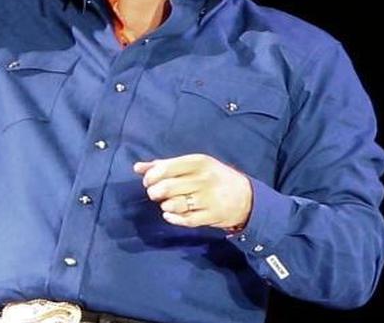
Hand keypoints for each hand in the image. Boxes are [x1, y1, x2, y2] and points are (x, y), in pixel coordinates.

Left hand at [133, 154, 251, 229]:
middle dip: (155, 193)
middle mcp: (204, 179)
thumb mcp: (194, 165)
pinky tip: (170, 215)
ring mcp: (208, 199)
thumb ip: (165, 165)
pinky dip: (173, 218)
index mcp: (199, 162)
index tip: (148, 181)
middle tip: (156, 194)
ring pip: (174, 204)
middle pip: (167, 188)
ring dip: (165, 206)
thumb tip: (137, 168)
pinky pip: (185, 220)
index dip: (151, 176)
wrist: (246, 197)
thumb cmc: (214, 177)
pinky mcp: (211, 216)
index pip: (166, 168)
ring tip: (167, 204)